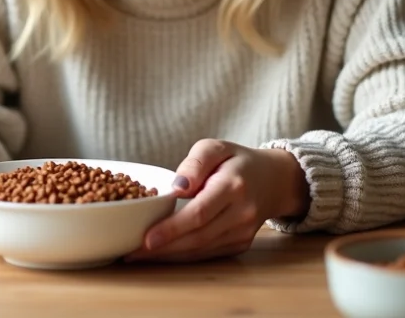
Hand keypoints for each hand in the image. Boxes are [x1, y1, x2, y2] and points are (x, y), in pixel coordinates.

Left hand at [125, 139, 309, 262]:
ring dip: (169, 257)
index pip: (199, 212)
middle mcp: (241, 213)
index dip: (172, 229)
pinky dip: (183, 257)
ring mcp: (243, 232)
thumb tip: (176, 188)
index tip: (146, 239)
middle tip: (131, 253)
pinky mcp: (240, 244)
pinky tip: (161, 254)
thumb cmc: (236, 161)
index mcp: (234, 185)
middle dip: (163, 249)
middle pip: (198, 237)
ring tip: (138, 256)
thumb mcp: (216, 147)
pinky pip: (208, 254)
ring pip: (202, 250)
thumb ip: (195, 163)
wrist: (273, 180)